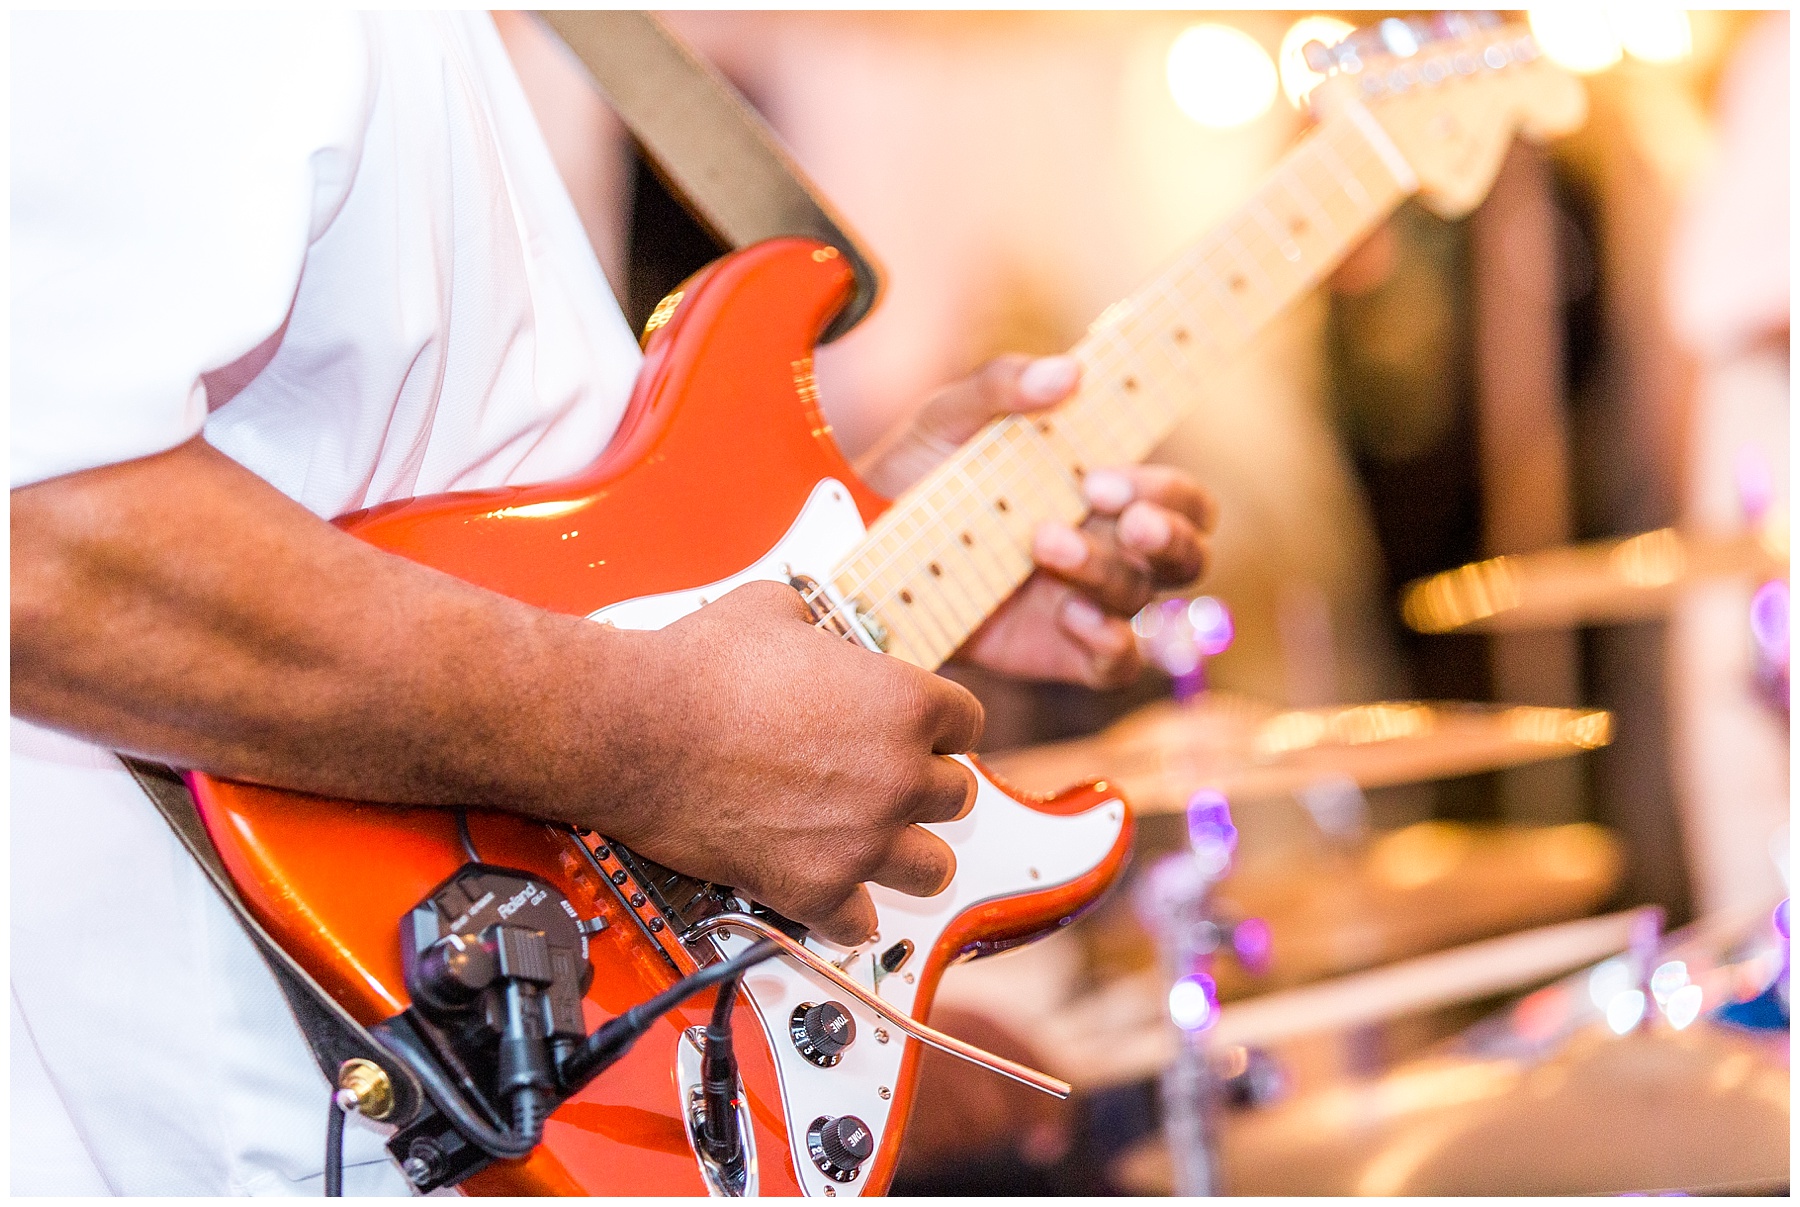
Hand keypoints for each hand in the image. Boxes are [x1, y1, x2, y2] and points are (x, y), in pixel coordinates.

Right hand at [598, 581, 984, 945]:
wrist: (633, 728)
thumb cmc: (696, 670)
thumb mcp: (773, 610)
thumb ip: (817, 627)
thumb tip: (812, 631)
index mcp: (904, 703)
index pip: (968, 724)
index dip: (939, 727)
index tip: (919, 735)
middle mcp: (897, 776)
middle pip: (957, 796)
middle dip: (923, 787)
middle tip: (885, 782)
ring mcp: (861, 839)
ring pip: (933, 869)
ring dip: (908, 855)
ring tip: (878, 843)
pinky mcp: (814, 889)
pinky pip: (860, 923)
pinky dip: (846, 912)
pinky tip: (830, 892)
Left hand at [859, 355, 1217, 688]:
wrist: (858, 545)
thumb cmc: (918, 472)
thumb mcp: (951, 416)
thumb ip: (1004, 385)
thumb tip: (1067, 371)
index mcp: (1103, 489)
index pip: (1179, 496)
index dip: (1167, 490)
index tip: (1102, 475)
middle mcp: (1108, 546)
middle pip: (1188, 553)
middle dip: (1168, 533)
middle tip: (1108, 509)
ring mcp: (1087, 601)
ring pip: (1142, 597)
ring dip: (1105, 569)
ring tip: (1042, 543)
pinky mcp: (1060, 651)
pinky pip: (1118, 661)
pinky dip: (1109, 642)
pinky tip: (1069, 616)